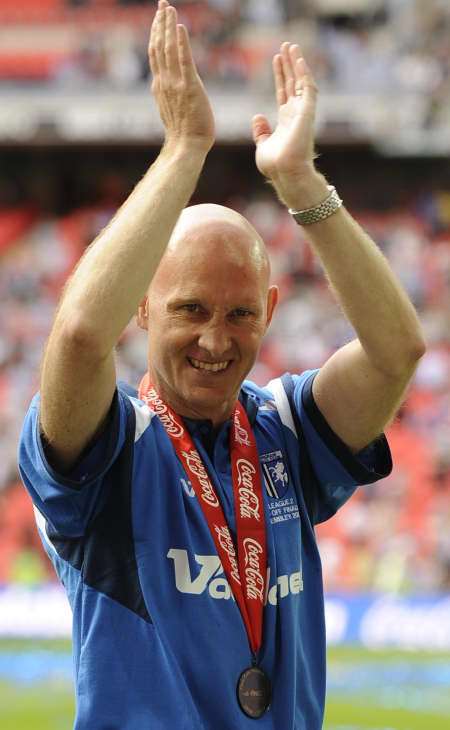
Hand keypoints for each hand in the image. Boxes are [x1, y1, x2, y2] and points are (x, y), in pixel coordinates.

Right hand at [149, 0, 214, 152]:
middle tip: (163, 4)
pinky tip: (180, 27)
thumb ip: (169, 94)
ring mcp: (175, 85)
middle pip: (159, 46)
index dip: (156, 33)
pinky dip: (181, 43)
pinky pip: (184, 61)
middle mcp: (164, 82)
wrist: (186, 147)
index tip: (159, 17)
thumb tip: (166, 87)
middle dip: (160, 23)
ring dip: (168, 26)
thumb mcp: (172, 109)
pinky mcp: (189, 88)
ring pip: (168, 49)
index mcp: (160, 86)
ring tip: (169, 8)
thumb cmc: (184, 133)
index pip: (156, 54)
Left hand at [252, 43, 318, 198]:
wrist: (285, 173)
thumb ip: (261, 131)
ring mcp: (303, 113)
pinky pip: (308, 88)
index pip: (283, 92)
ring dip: (297, 64)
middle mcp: (296, 114)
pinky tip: (298, 60)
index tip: (276, 59)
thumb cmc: (275, 165)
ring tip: (292, 46)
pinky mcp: (307, 113)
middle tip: (286, 46)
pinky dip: (304, 73)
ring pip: (301, 82)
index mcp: (286, 120)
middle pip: (293, 83)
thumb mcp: (263, 145)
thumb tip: (258, 116)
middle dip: (289, 64)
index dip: (280, 75)